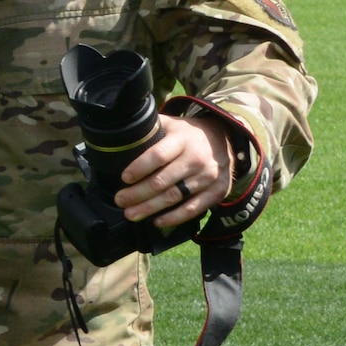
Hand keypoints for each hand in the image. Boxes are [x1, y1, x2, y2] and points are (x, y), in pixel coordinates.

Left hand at [115, 115, 232, 229]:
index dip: (139, 168)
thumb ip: (151, 130)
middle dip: (137, 193)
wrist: (225, 139)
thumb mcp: (172, 125)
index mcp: (183, 139)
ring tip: (131, 214)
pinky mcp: (217, 191)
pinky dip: (173, 218)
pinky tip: (156, 221)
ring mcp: (208, 176)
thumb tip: (121, 137)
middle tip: (120, 200)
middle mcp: (197, 157)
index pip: (158, 155)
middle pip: (162, 181)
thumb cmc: (188, 135)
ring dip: (150, 208)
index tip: (124, 178)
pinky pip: (192, 209)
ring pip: (174, 197)